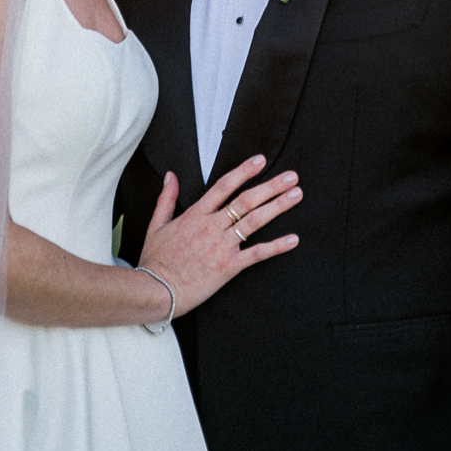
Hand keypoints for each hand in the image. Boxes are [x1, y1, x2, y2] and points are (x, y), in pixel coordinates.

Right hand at [138, 154, 300, 316]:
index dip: (244, 171)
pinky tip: (293, 239)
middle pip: (246, 200)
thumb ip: (166, 198)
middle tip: (291, 176)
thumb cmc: (155, 259)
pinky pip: (256, 254)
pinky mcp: (228, 267)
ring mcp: (222, 246)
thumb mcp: (157, 224)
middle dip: (271, 186)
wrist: (156, 290)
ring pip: (254, 221)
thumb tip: (171, 175)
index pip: (224, 185)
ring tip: (296, 195)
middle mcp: (212, 226)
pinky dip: (276, 246)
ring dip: (277, 206)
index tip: (261, 160)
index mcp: (195, 214)